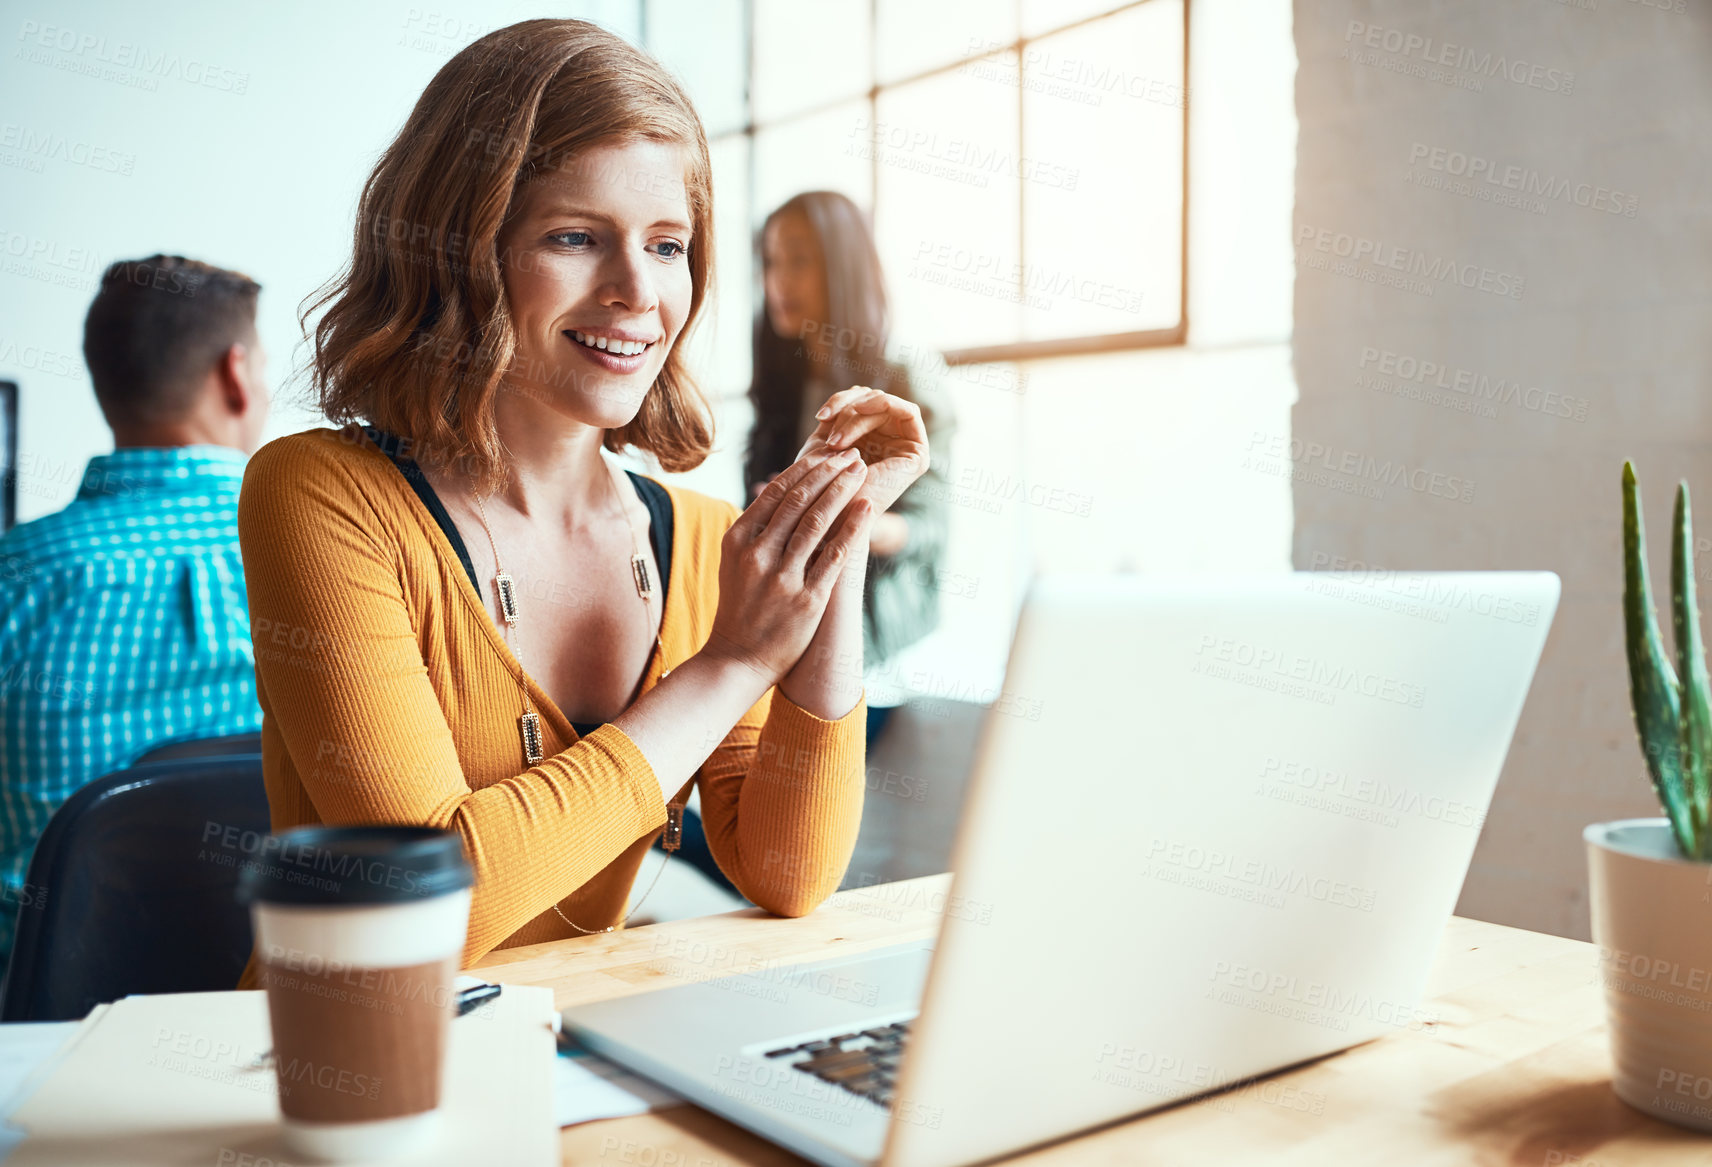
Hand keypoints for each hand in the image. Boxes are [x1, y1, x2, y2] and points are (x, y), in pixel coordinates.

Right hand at [703, 448, 876, 683]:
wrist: (737, 659)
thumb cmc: (741, 607)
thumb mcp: (735, 563)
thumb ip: (755, 530)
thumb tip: (780, 493)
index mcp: (738, 540)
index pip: (775, 492)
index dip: (805, 468)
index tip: (827, 454)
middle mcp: (757, 555)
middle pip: (799, 500)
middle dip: (829, 472)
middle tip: (852, 455)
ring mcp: (782, 578)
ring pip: (816, 522)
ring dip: (842, 491)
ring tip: (861, 471)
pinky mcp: (806, 600)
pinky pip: (834, 557)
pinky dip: (852, 529)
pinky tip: (866, 508)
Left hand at [797, 386, 929, 514]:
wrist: (829, 522)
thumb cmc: (818, 490)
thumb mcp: (823, 444)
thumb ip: (839, 417)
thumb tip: (855, 392)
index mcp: (872, 441)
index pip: (863, 403)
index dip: (840, 402)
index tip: (820, 417)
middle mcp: (892, 443)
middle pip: (874, 400)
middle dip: (847, 408)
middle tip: (827, 429)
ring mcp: (906, 448)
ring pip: (887, 403)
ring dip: (857, 413)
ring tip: (835, 441)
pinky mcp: (918, 454)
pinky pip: (908, 411)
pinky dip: (882, 406)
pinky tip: (857, 421)